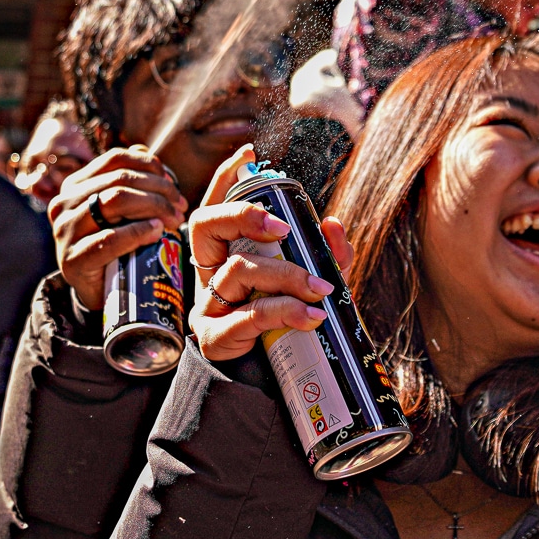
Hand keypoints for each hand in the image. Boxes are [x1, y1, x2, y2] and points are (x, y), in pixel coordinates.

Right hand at [48, 147, 187, 311]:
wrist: (97, 290)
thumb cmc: (113, 244)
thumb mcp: (119, 209)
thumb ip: (128, 179)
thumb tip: (144, 153)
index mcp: (75, 186)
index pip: (115, 160)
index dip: (149, 166)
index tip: (173, 184)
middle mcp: (63, 204)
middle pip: (119, 180)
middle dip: (158, 190)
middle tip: (180, 206)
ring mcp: (64, 232)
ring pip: (114, 202)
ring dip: (153, 207)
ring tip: (173, 219)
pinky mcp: (72, 261)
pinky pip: (109, 239)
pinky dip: (138, 232)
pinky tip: (157, 232)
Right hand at [187, 147, 346, 361]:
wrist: (263, 383)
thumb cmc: (281, 326)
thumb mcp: (308, 285)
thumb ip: (323, 255)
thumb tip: (333, 224)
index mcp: (225, 254)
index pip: (216, 204)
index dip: (225, 177)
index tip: (249, 155)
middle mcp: (208, 272)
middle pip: (205, 224)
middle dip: (243, 215)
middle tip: (283, 227)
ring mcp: (207, 303)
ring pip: (240, 271)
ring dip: (287, 275)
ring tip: (321, 289)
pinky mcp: (214, 335)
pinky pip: (249, 314)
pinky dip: (286, 311)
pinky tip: (313, 316)